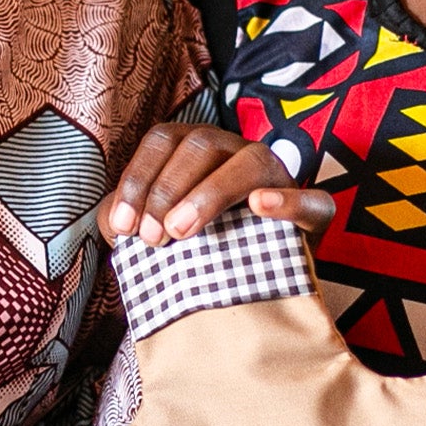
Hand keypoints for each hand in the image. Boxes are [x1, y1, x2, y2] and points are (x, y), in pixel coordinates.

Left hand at [105, 124, 335, 245]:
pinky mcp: (313, 211)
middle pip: (201, 144)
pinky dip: (287, 200)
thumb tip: (112, 222)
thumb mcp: (159, 232)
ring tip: (182, 231)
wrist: (258, 285)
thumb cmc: (198, 250)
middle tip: (151, 238)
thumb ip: (130, 221)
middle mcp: (237, 151)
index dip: (138, 179)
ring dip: (211, 192)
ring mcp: (278, 176)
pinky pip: (311, 198)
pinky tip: (260, 206)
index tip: (123, 227)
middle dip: (168, 189)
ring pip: (251, 161)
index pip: (163, 140)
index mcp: (198, 148)